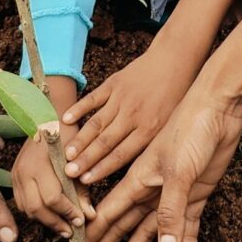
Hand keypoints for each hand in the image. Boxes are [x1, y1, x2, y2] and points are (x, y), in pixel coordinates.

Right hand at [10, 124, 83, 235]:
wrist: (47, 116)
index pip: (52, 198)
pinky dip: (36, 212)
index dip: (68, 212)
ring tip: (63, 225)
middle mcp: (24, 170)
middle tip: (72, 230)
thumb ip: (83, 189)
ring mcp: (16, 174)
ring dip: (45, 221)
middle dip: (56, 223)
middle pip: (36, 208)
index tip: (82, 220)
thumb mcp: (79, 159)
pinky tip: (51, 214)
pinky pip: (22, 203)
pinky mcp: (14, 177)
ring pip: (27, 209)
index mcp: (41, 163)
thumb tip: (89, 216)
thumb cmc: (67, 135)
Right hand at [62, 36, 207, 185]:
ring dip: (80, 140)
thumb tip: (130, 171)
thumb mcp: (169, 125)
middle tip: (68, 173)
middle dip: (85, 159)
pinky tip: (66, 120)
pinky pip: (93, 98)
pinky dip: (79, 108)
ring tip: (66, 154)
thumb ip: (150, 145)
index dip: (101, 169)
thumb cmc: (175, 97)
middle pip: (105, 142)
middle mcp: (134, 115)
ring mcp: (122, 98)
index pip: (121, 155)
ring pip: (96, 123)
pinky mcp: (114, 83)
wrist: (175, 60)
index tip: (85, 181)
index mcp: (149, 129)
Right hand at [87, 85, 241, 241]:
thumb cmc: (190, 130)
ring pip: (152, 232)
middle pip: (125, 227)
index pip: (110, 215)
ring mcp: (174, 194)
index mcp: (139, 181)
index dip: (95, 236)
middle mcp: (151, 190)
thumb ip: (171, 212)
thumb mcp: (179, 173)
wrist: (219, 109)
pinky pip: (188, 226)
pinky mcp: (196, 195)